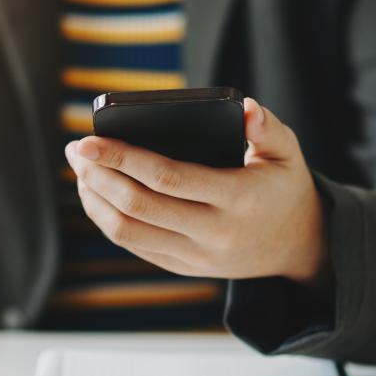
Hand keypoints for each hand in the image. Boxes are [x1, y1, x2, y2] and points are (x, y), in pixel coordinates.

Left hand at [65, 97, 328, 285]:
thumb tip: (245, 107)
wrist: (298, 246)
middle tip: (76, 150)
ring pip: (128, 232)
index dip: (122, 158)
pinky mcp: (184, 267)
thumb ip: (268, 127)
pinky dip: (108, 221)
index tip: (88, 140)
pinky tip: (96, 195)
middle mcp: (213, 233)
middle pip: (138, 206)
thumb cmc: (285, 187)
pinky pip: (135, 246)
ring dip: (95, 200)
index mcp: (237, 198)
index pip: (167, 177)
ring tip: (81, 171)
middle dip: (98, 175)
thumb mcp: (288, 153)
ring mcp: (196, 256)